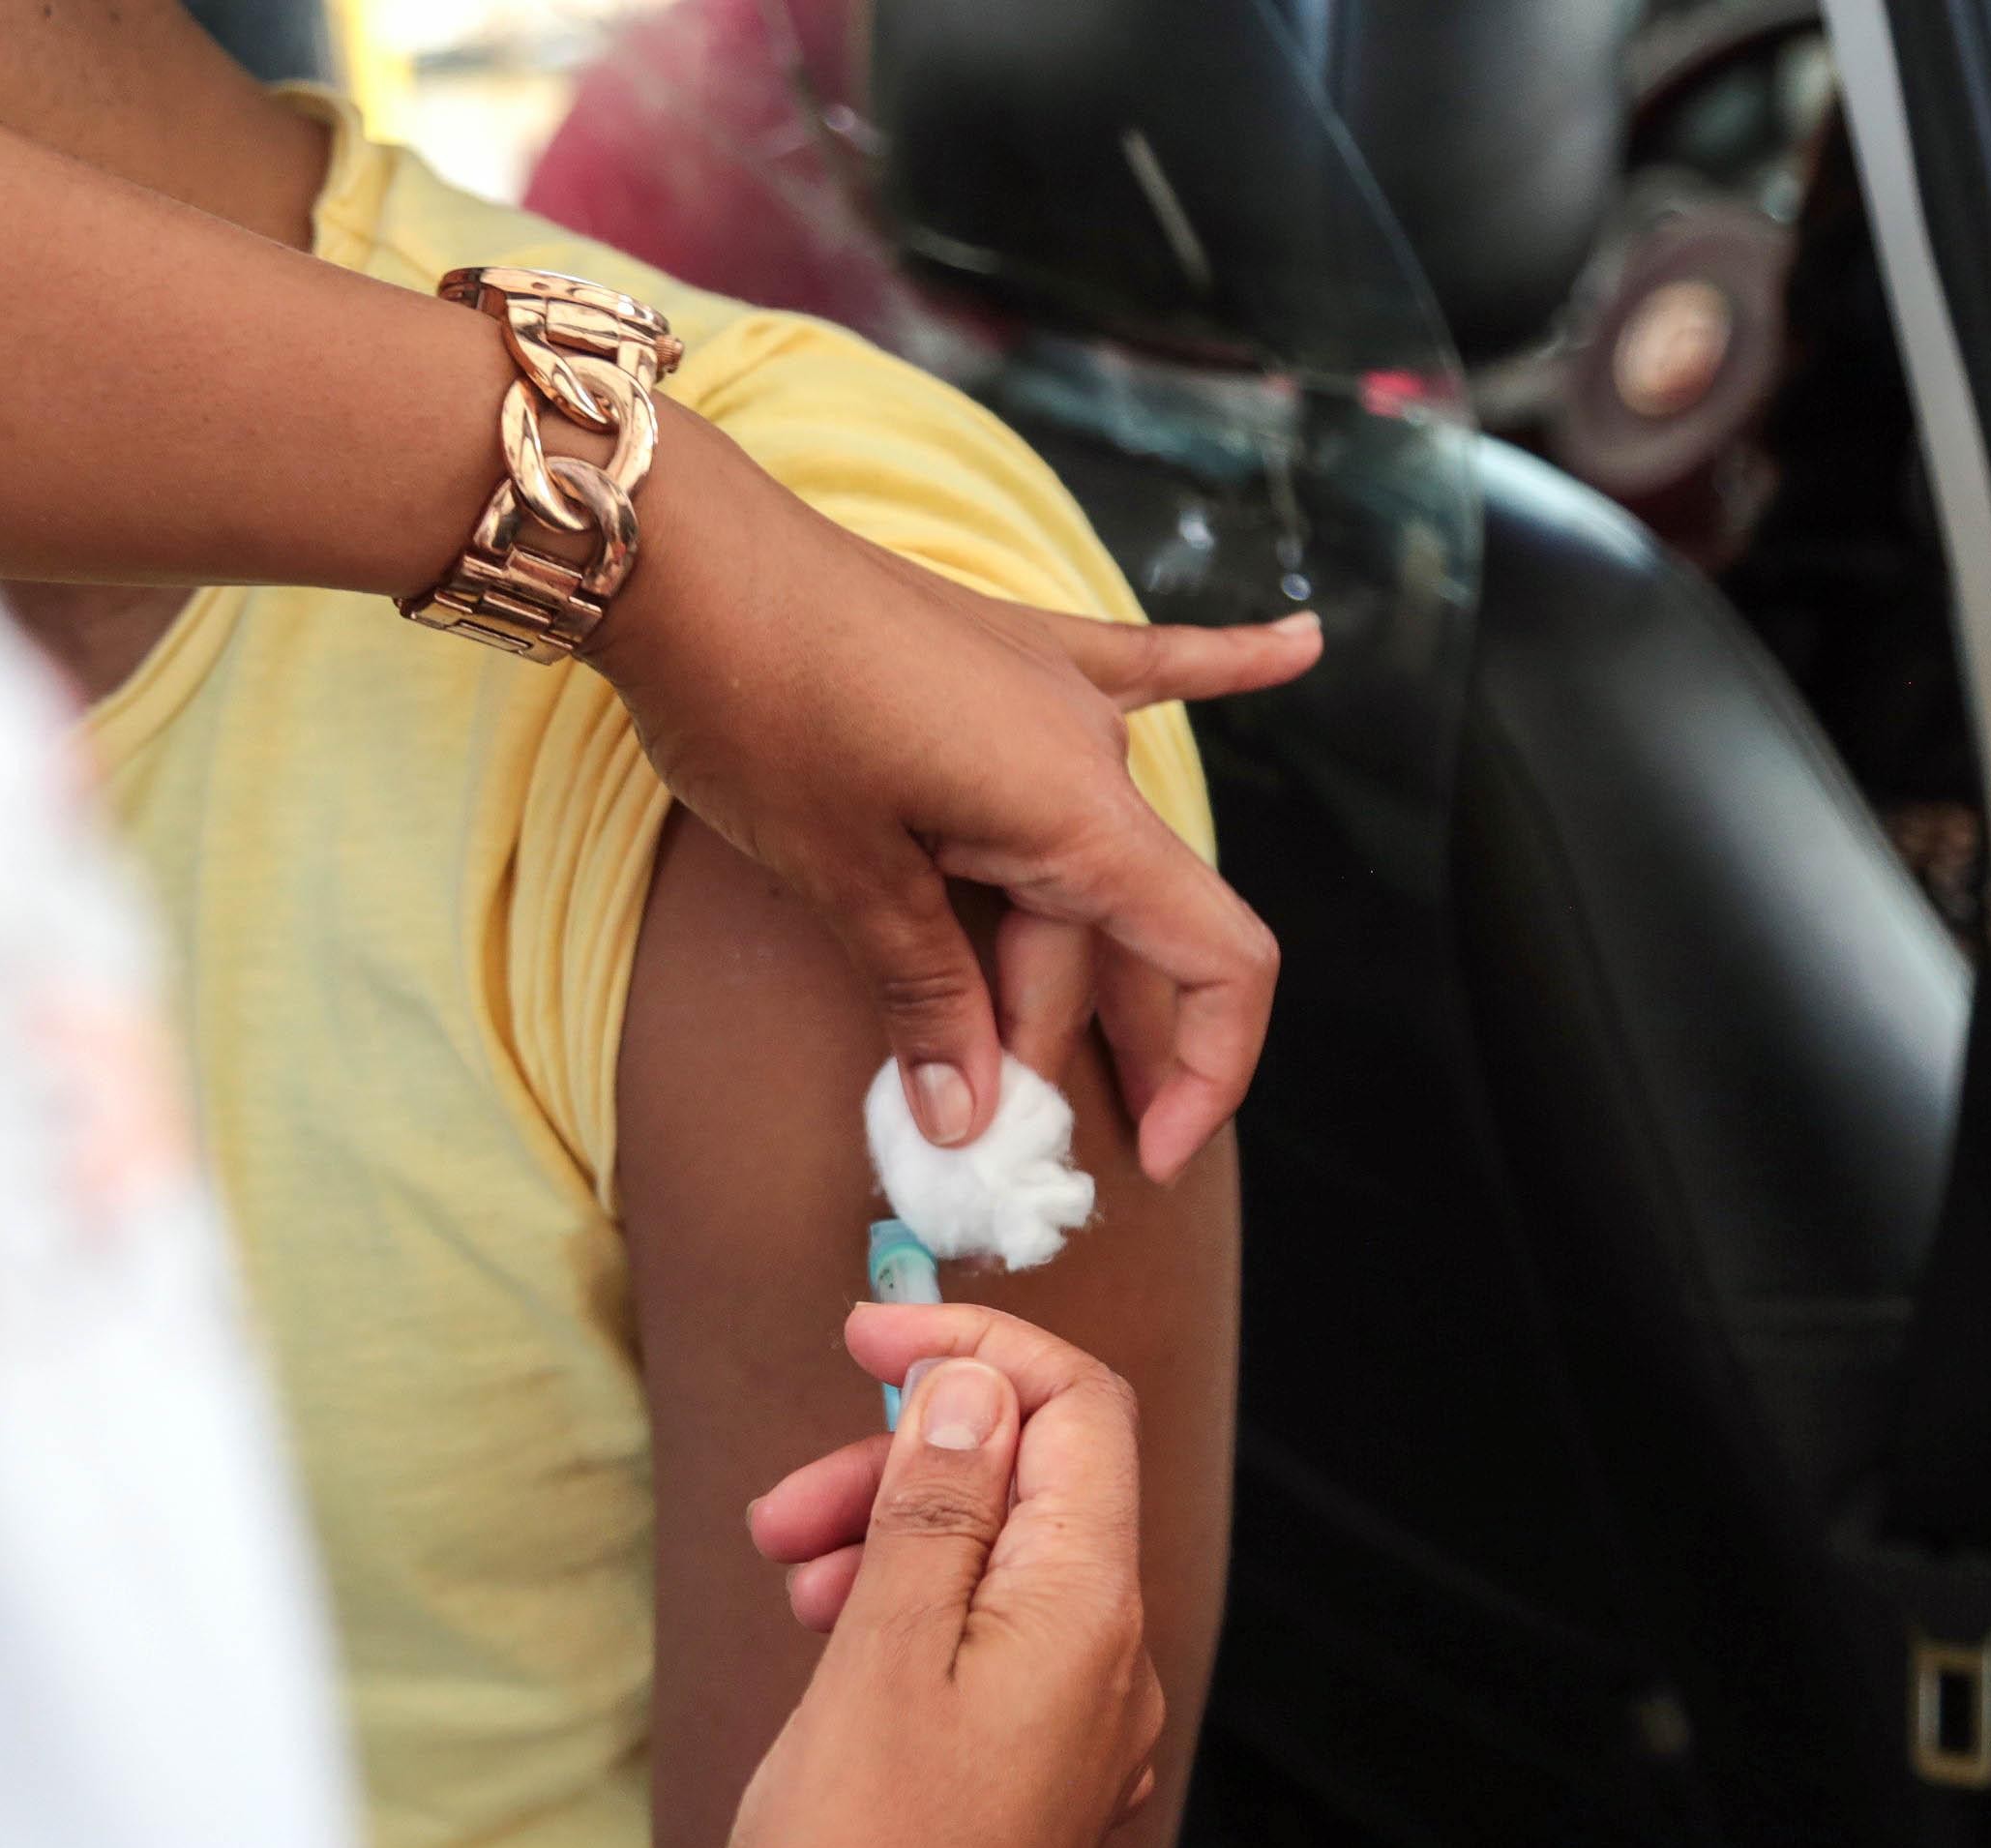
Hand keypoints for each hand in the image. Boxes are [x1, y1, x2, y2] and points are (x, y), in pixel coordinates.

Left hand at [593, 415, 1317, 1177]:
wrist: (688, 554)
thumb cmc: (758, 708)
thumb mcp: (840, 877)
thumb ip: (924, 996)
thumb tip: (967, 1118)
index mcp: (1077, 810)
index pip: (1214, 958)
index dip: (1206, 1069)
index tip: (1149, 1151)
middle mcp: (1094, 750)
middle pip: (1120, 930)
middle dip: (1068, 1043)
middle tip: (992, 1138)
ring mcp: (1059, 691)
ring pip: (1090, 857)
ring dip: (1057, 959)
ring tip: (1000, 1069)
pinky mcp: (1013, 650)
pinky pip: (1143, 667)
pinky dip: (1222, 666)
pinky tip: (1301, 646)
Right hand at [712, 1302, 1166, 1847]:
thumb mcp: (879, 1651)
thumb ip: (934, 1507)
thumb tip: (973, 1389)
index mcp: (1090, 1614)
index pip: (1076, 1411)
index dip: (975, 1346)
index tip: (863, 1337)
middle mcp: (1108, 1667)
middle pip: (1032, 1485)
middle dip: (904, 1459)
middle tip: (781, 1507)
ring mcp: (1074, 1734)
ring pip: (997, 1568)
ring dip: (888, 1537)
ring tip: (784, 1579)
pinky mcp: (1026, 1783)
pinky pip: (983, 1646)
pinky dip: (904, 1612)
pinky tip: (828, 1643)